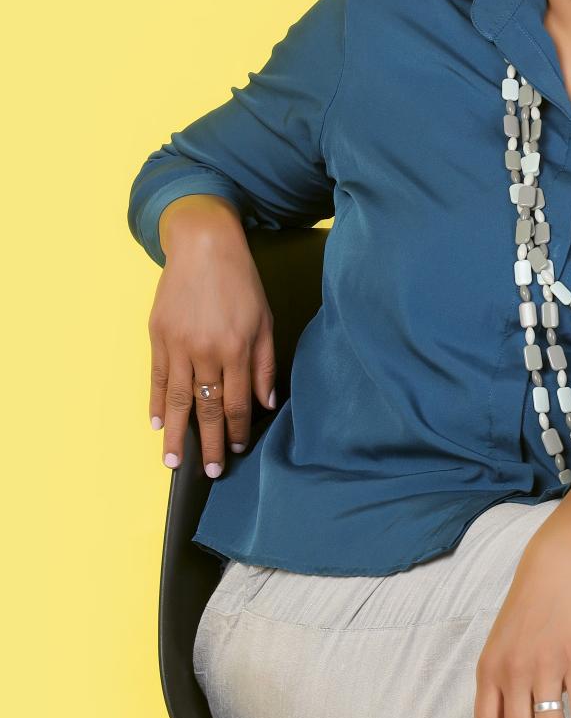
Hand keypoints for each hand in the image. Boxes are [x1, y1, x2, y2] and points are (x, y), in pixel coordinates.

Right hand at [148, 196, 276, 477]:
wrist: (203, 245)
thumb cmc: (240, 282)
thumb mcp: (265, 320)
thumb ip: (266, 365)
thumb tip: (267, 403)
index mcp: (237, 348)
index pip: (238, 402)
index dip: (237, 429)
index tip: (237, 449)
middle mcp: (207, 351)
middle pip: (207, 407)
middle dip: (210, 442)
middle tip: (211, 471)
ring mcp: (179, 344)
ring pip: (178, 398)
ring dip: (177, 433)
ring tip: (174, 460)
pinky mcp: (158, 335)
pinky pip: (157, 377)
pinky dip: (157, 401)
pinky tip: (158, 423)